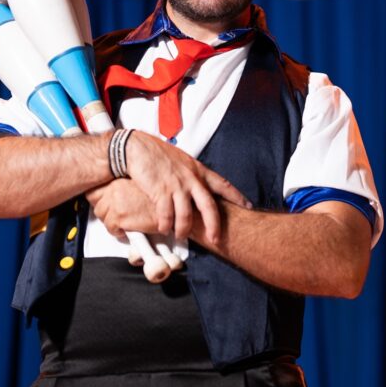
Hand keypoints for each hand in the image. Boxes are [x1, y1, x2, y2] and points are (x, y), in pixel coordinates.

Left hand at [87, 178, 157, 236]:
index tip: (101, 201)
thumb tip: (119, 192)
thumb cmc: (162, 197)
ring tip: (124, 221)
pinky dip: (118, 231)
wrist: (174, 208)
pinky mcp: (120, 216)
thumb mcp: (144, 184)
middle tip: (116, 213)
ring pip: (101, 216)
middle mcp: (116, 188)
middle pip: (95, 202)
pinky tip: (128, 228)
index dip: (97, 197)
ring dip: (111, 221)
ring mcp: (117, 202)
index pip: (95, 188)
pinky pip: (110, 228)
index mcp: (121, 179)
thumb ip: (128, 186)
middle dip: (104, 210)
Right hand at [124, 131, 251, 242]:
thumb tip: (197, 186)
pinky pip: (166, 215)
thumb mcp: (182, 161)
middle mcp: (191, 179)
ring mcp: (177, 186)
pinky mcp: (161, 192)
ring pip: (187, 216)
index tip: (248, 206)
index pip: (223, 185)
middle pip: (209, 206)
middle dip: (214, 226)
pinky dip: (165, 225)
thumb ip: (192, 175)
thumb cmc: (157, 154)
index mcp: (199, 171)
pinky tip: (164, 228)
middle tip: (216, 239)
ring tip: (180, 235)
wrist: (137, 147)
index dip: (237, 196)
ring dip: (184, 230)